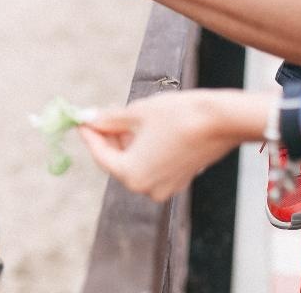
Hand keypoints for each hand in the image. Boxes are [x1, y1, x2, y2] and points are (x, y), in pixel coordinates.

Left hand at [78, 90, 275, 201]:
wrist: (221, 120)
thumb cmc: (178, 115)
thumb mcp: (137, 113)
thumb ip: (109, 120)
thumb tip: (89, 119)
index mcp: (131, 174)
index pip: (100, 155)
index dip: (89, 135)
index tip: (79, 119)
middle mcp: (146, 188)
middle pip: (116, 162)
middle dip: (107, 139)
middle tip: (99, 115)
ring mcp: (165, 188)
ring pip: (134, 164)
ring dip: (124, 143)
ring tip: (120, 118)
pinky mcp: (179, 180)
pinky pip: (151, 166)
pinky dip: (142, 149)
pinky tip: (141, 129)